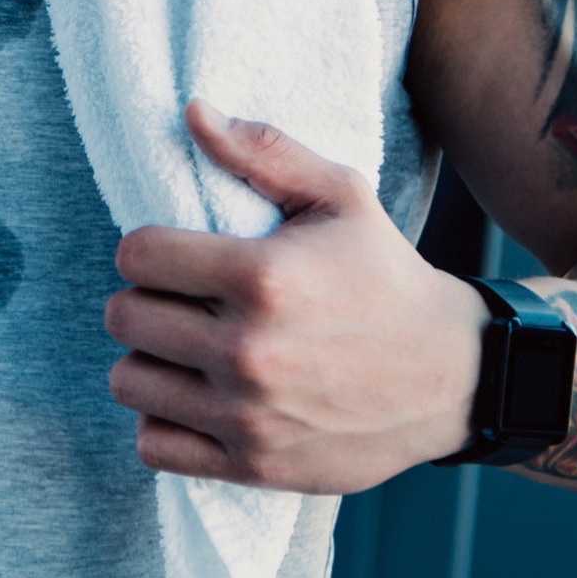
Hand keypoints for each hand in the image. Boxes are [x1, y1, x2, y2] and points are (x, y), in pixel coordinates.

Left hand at [104, 104, 488, 493]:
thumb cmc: (388, 277)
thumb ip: (263, 152)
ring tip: (187, 349)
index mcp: (263, 278)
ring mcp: (248, 416)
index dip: (149, 248)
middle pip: (123, 318)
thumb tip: (192, 111)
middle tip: (183, 301)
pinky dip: (164, 422)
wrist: (453, 377)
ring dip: (150, 362)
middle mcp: (248, 351)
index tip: (175, 255)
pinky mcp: (253, 465)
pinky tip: (196, 397)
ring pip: (129, 381)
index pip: (136, 255)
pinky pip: (153, 446)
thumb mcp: (341, 197)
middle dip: (145, 301)